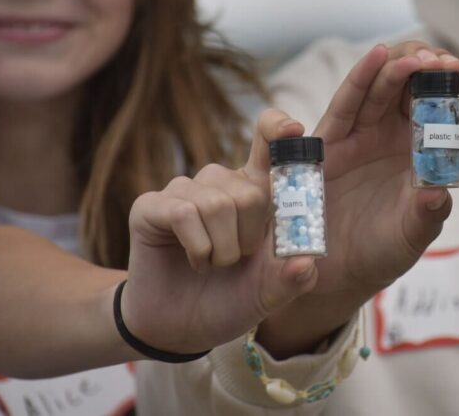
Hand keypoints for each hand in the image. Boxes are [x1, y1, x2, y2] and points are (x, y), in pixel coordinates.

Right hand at [118, 111, 316, 354]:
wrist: (181, 329)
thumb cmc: (230, 299)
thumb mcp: (268, 294)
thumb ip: (291, 279)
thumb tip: (307, 263)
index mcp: (255, 190)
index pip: (268, 143)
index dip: (278, 129)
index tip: (294, 130)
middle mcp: (221, 183)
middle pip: (250, 192)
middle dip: (249, 239)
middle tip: (237, 259)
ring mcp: (184, 191)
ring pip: (217, 204)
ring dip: (222, 249)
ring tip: (214, 263)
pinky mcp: (151, 206)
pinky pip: (182, 213)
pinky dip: (197, 247)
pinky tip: (195, 260)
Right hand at [256, 42, 458, 355]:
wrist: (335, 275)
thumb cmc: (380, 252)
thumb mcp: (411, 236)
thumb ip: (428, 214)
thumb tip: (440, 192)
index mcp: (414, 149)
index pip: (431, 103)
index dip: (442, 81)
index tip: (456, 66)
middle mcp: (386, 134)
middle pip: (404, 85)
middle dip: (421, 64)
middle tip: (439, 57)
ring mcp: (357, 135)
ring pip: (377, 87)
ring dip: (395, 66)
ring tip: (415, 55)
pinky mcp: (328, 143)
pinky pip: (345, 104)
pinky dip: (361, 78)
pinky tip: (376, 57)